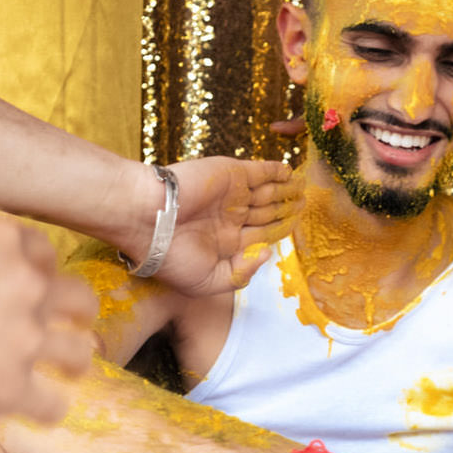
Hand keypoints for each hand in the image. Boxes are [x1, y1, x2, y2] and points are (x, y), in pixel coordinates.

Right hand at [0, 186, 96, 425]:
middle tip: (74, 326)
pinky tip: (40, 411)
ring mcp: (22, 339)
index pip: (43, 254)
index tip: (33, 284)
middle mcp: (25, 284)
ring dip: (73, 361)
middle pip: (76, 300)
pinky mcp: (9, 390)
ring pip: (76, 354)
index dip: (37, 271)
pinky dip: (48, 409)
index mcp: (3, 238)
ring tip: (69, 372)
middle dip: (75, 312)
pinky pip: (51, 404)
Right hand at [126, 157, 300, 296]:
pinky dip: (276, 170)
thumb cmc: (169, 257)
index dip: (279, 232)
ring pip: (267, 192)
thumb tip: (267, 255)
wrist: (147, 220)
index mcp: (224, 243)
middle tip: (305, 205)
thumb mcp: (208, 282)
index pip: (260, 236)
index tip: (294, 227)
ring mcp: (231, 195)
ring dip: (285, 190)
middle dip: (285, 210)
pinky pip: (260, 171)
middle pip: (266, 213)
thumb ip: (240, 275)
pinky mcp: (231, 174)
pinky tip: (289, 171)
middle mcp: (229, 217)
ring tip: (303, 188)